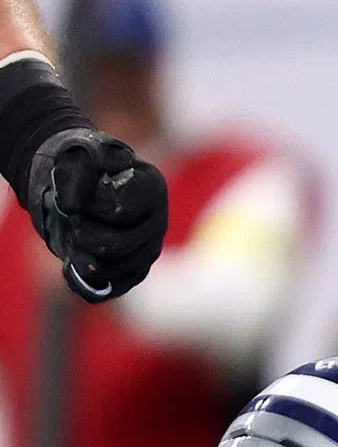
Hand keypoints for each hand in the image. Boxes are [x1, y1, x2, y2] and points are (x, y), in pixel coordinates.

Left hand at [26, 125, 164, 301]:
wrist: (81, 188)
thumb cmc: (83, 169)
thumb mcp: (77, 156)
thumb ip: (76, 174)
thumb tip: (71, 207)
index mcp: (151, 188)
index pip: (117, 209)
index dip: (87, 205)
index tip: (75, 195)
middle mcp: (158, 222)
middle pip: (116, 245)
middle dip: (82, 233)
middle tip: (73, 220)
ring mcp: (148, 249)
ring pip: (110, 269)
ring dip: (80, 254)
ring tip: (74, 236)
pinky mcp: (134, 272)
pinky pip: (108, 289)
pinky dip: (81, 281)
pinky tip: (70, 263)